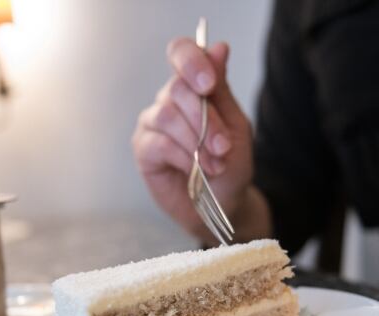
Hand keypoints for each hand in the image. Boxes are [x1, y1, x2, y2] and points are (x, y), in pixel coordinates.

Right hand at [132, 37, 258, 242]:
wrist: (224, 204)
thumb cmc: (230, 164)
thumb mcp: (235, 125)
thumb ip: (222, 89)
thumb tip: (219, 47)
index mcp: (192, 85)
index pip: (181, 53)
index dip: (191, 62)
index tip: (209, 84)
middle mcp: (169, 99)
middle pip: (177, 89)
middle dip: (206, 120)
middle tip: (224, 147)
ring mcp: (152, 123)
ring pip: (167, 116)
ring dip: (197, 141)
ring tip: (216, 164)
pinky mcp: (143, 149)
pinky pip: (160, 143)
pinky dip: (183, 157)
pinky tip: (197, 171)